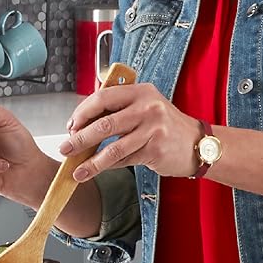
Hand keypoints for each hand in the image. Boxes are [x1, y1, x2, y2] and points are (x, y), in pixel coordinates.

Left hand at [60, 83, 202, 180]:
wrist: (198, 143)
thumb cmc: (165, 125)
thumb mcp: (144, 106)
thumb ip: (117, 109)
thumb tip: (81, 122)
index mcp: (140, 91)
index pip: (102, 98)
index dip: (82, 113)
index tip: (70, 126)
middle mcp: (148, 107)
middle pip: (104, 124)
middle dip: (79, 138)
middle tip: (65, 148)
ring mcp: (153, 130)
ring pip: (112, 148)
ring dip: (90, 161)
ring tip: (76, 170)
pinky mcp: (155, 150)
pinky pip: (124, 160)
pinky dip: (107, 167)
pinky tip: (96, 171)